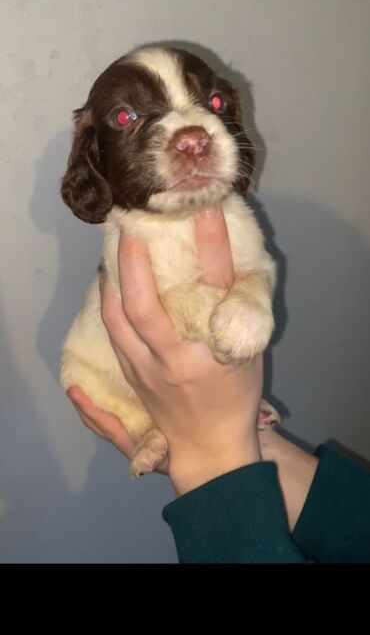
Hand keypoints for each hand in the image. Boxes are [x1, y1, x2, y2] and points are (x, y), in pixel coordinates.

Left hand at [68, 207, 262, 494]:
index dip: (212, 242)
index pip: (214, 285)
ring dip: (112, 277)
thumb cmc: (235, 394)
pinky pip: (112, 331)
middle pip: (144, 305)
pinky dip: (108, 300)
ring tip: (114, 245)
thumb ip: (236, 311)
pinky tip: (110, 279)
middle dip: (133, 260)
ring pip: (117, 318)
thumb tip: (223, 259)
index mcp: (215, 350)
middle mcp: (175, 359)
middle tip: (131, 224)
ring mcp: (146, 369)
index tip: (206, 207)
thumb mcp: (249, 351)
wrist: (209, 445)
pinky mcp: (131, 373)